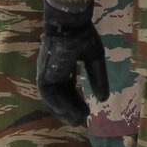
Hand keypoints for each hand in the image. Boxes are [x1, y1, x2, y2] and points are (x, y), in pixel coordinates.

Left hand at [35, 1, 108, 127]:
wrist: (70, 25)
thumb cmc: (83, 35)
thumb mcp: (95, 59)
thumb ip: (98, 78)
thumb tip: (103, 99)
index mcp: (63, 65)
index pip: (68, 88)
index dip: (77, 100)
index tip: (87, 111)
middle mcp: (53, 71)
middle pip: (60, 96)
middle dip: (71, 108)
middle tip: (81, 120)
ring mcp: (47, 73)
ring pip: (53, 98)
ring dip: (64, 111)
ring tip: (76, 121)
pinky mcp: (43, 74)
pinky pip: (48, 95)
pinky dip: (58, 106)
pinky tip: (69, 115)